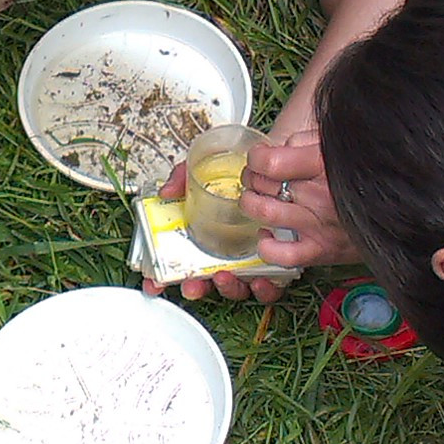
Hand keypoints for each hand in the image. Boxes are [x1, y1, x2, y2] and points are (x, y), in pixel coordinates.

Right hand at [148, 134, 355, 301]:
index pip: (185, 263)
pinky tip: (260, 275)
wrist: (290, 155)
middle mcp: (232, 250)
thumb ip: (186, 177)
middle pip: (208, 279)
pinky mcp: (282, 259)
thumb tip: (166, 191)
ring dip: (229, 288)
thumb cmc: (253, 167)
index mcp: (211, 235)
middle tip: (191, 284)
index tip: (153, 283)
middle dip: (196, 287)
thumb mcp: (213, 166)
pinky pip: (273, 284)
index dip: (166, 277)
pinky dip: (266, 287)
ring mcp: (255, 256)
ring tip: (223, 276)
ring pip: (239, 286)